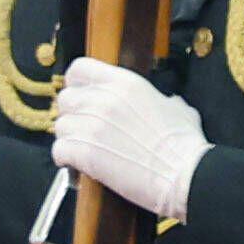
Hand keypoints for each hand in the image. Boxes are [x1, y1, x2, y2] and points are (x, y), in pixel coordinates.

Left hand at [49, 58, 206, 220]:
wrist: (184, 174)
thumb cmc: (185, 145)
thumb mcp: (177, 108)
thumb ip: (162, 100)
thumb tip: (167, 102)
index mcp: (124, 83)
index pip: (80, 69)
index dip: (76, 84)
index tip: (80, 95)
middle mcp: (104, 100)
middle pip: (66, 98)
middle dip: (72, 114)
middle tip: (83, 129)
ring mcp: (92, 126)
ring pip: (60, 126)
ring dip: (69, 138)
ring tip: (82, 149)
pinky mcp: (85, 153)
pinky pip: (59, 150)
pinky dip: (64, 158)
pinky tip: (75, 164)